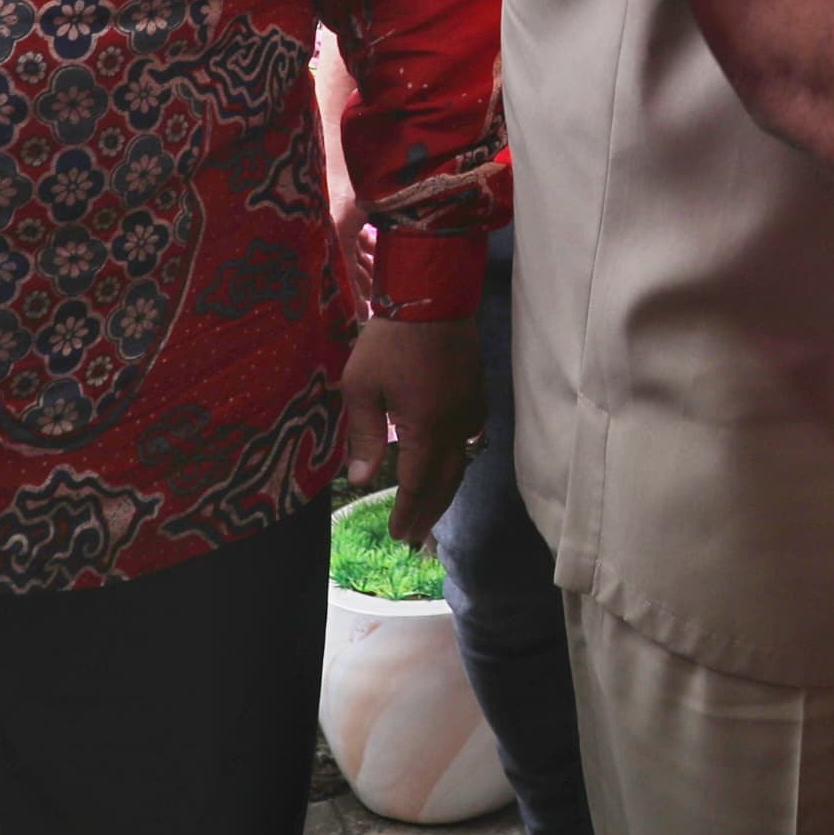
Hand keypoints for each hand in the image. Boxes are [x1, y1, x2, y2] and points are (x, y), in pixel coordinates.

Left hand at [341, 317, 484, 546]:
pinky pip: (469, 439)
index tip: (398, 535)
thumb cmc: (389, 342)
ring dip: (445, 491)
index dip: (407, 511)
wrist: (432, 297)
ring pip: (460, 462)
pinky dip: (458, 461)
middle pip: (444, 481)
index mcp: (425, 429)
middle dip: (428, 512)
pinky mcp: (474, 394)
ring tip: (431, 511)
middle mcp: (453, 427)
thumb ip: (363, 435)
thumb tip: (359, 478)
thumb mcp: (361, 387)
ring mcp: (469, 411)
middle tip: (415, 538)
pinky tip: (451, 463)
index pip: (416, 483)